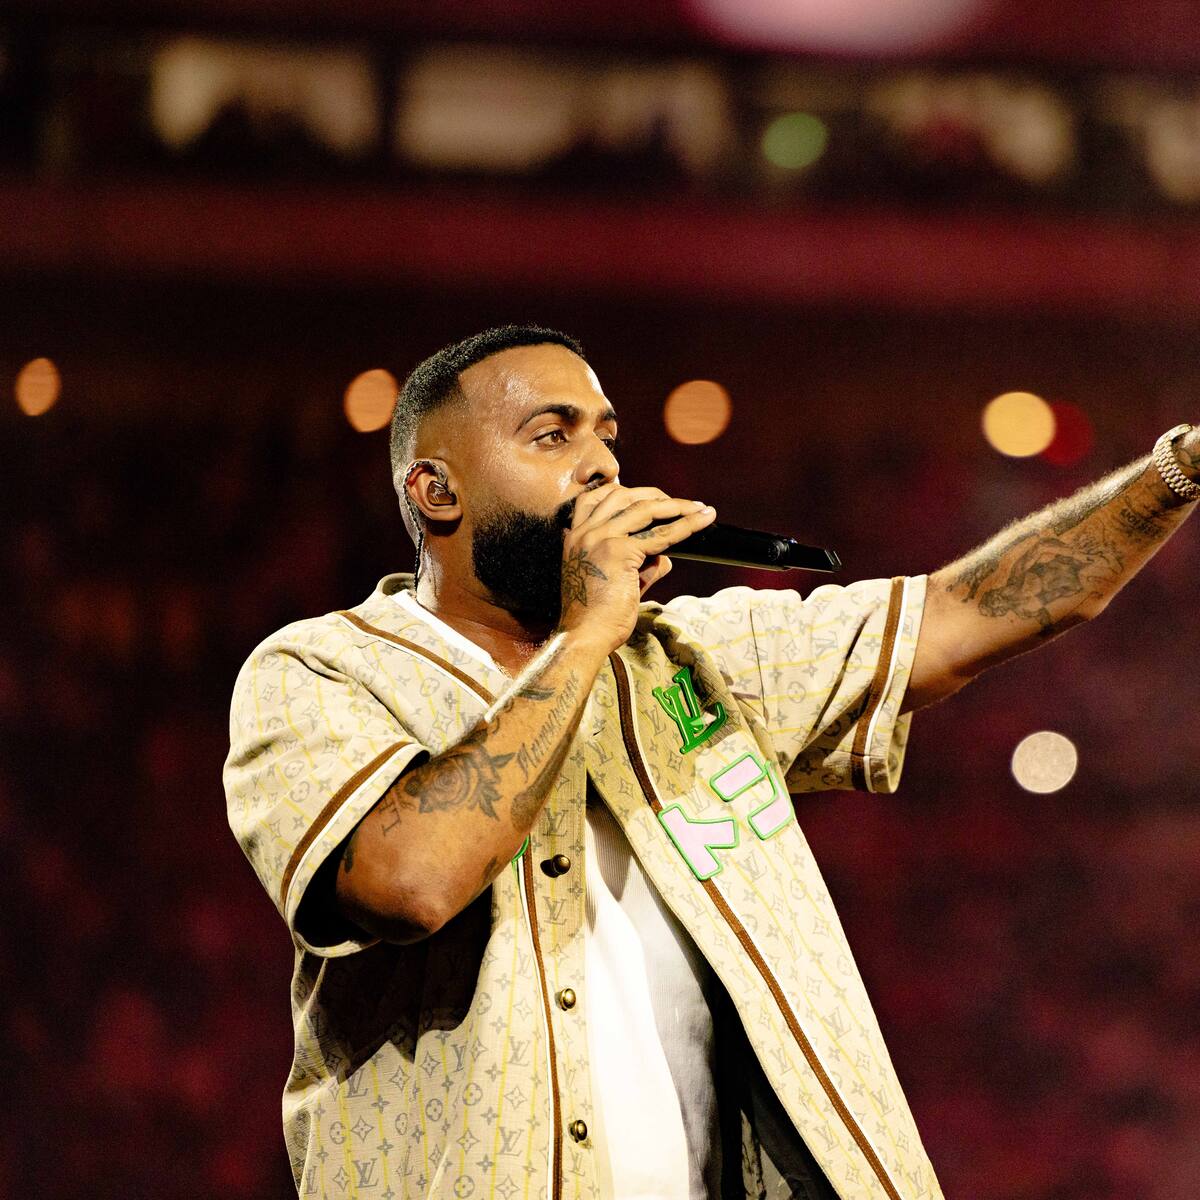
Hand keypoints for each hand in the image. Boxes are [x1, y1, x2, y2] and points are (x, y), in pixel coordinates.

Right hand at [556, 483, 716, 653]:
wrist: (586, 635)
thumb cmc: (598, 615)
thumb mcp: (617, 582)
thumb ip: (639, 566)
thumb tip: (665, 558)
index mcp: (576, 537)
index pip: (596, 497)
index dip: (626, 492)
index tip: (651, 498)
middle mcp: (585, 532)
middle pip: (623, 495)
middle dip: (655, 495)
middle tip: (681, 504)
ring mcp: (600, 538)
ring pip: (645, 509)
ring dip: (678, 505)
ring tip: (700, 508)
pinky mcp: (619, 551)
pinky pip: (660, 534)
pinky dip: (686, 525)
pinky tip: (703, 520)